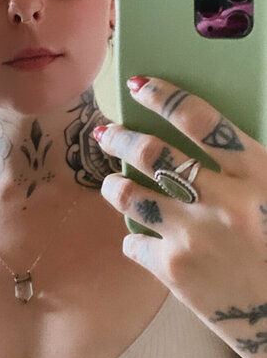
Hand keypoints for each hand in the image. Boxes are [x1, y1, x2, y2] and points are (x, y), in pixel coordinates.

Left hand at [94, 76, 266, 357]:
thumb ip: (250, 168)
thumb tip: (209, 142)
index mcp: (257, 173)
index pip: (200, 120)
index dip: (164, 97)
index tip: (139, 85)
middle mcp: (221, 199)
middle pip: (152, 152)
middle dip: (120, 137)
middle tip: (105, 132)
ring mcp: (193, 235)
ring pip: (130, 194)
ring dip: (114, 185)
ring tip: (111, 183)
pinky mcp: (174, 271)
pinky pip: (134, 244)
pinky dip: (134, 240)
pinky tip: (140, 240)